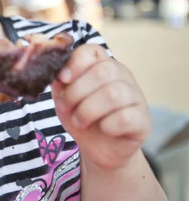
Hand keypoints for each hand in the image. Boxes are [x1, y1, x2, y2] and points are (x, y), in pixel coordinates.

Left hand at [51, 44, 150, 170]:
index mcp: (102, 64)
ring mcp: (136, 96)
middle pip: (103, 71)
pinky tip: (103, 129)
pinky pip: (125, 117)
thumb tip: (55, 74)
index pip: (92, 50)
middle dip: (77, 91)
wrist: (99, 150)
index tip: (62, 79)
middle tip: (67, 107)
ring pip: (114, 93)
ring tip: (79, 121)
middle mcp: (122, 75)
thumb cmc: (83, 118)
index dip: (75, 63)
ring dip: (88, 110)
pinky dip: (107, 125)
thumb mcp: (65, 99)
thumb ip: (60, 84)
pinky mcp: (144, 119)